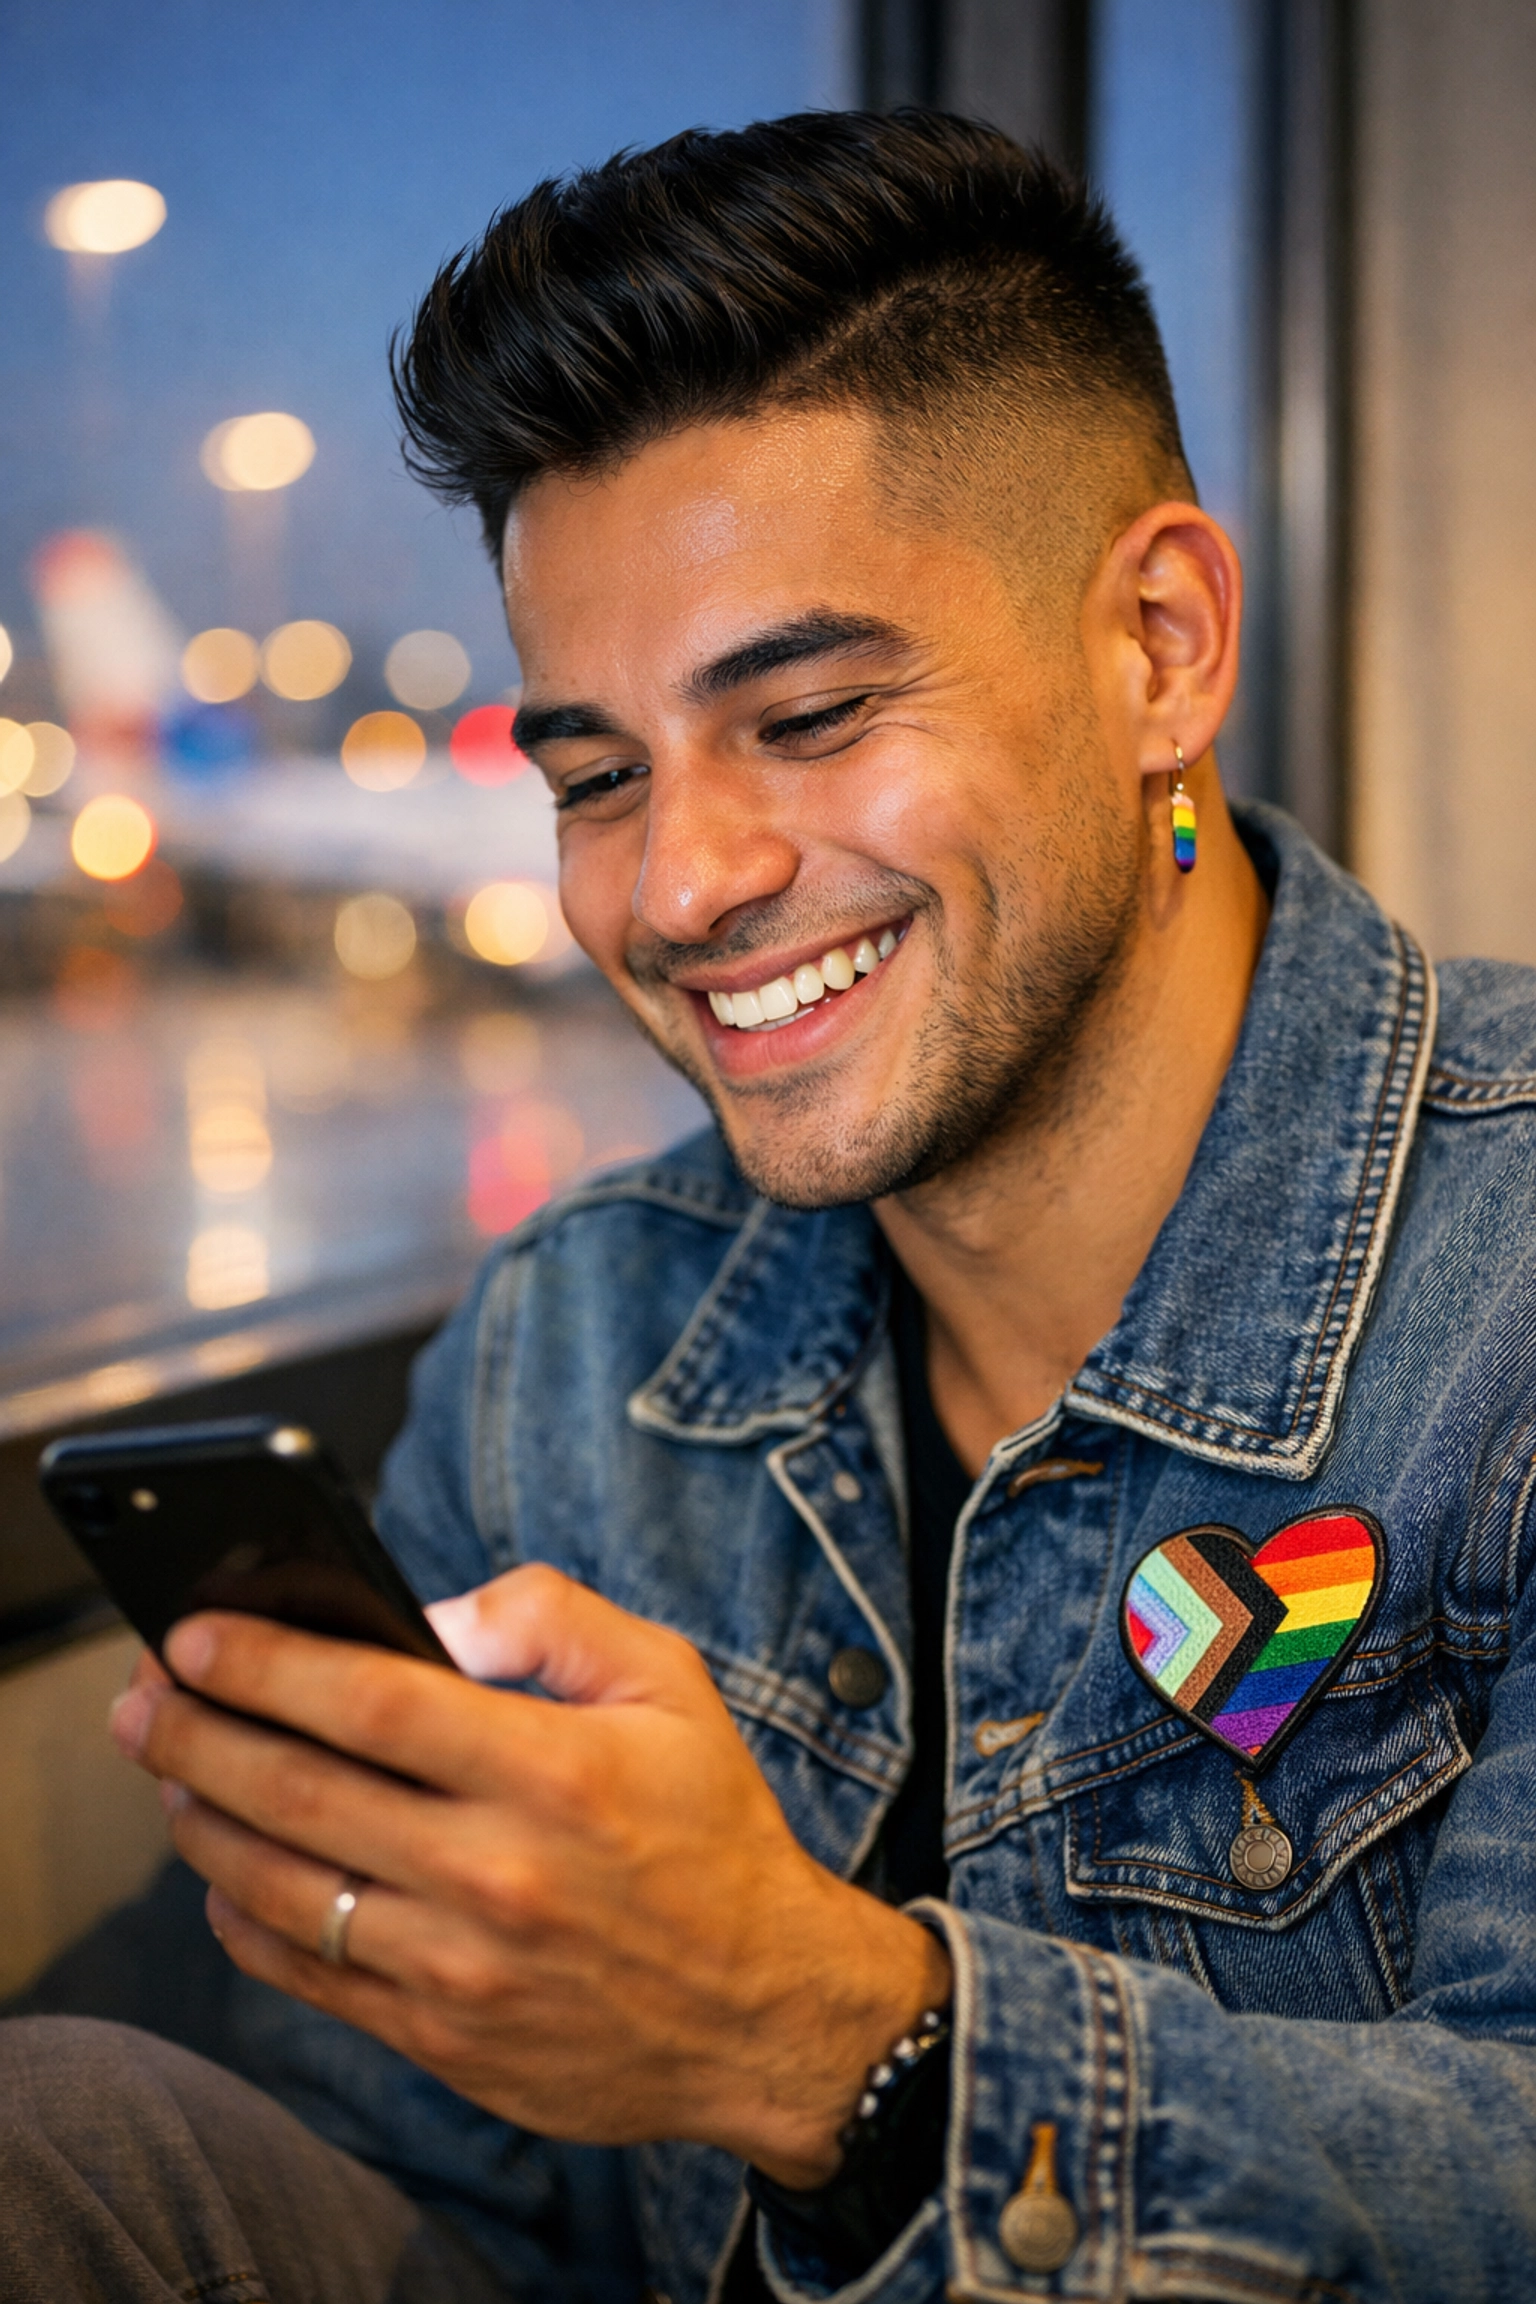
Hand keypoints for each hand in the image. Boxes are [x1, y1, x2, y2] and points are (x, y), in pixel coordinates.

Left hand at [108, 1568, 949, 2183]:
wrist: (763, 2010)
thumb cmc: (711, 1830)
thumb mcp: (671, 1682)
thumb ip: (552, 1616)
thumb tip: (430, 1617)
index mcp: (557, 1772)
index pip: (374, 1703)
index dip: (269, 1662)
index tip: (197, 1631)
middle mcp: (501, 1873)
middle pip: (302, 1792)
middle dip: (198, 1735)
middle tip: (143, 1698)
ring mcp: (464, 1968)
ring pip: (287, 1890)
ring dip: (207, 1824)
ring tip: (173, 1776)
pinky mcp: (445, 2040)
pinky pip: (312, 1978)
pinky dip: (248, 1921)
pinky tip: (229, 1875)